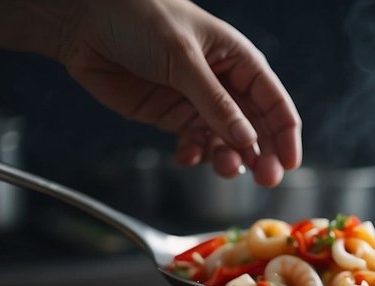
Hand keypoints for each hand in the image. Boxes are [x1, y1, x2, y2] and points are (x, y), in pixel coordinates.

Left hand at [56, 0, 301, 185]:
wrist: (85, 21)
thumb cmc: (138, 18)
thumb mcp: (182, 58)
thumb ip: (214, 102)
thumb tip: (246, 139)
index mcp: (238, 59)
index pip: (274, 101)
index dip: (286, 134)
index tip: (288, 164)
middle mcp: (224, 84)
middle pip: (256, 128)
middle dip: (262, 154)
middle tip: (264, 178)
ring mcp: (198, 102)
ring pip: (227, 142)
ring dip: (228, 158)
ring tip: (223, 166)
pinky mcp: (173, 117)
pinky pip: (194, 144)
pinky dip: (193, 155)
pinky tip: (185, 157)